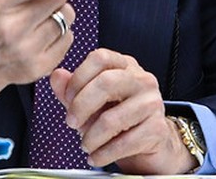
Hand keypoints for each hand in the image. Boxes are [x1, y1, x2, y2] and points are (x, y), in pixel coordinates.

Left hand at [50, 48, 197, 173]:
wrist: (149, 144)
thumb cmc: (118, 119)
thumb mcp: (91, 102)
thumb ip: (71, 89)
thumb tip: (57, 76)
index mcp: (125, 66)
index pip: (100, 58)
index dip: (78, 78)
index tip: (68, 97)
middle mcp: (142, 80)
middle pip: (106, 83)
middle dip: (81, 107)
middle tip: (71, 122)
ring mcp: (152, 103)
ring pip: (113, 118)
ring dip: (91, 138)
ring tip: (86, 145)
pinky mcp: (157, 128)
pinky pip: (124, 143)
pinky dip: (104, 154)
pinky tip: (97, 156)